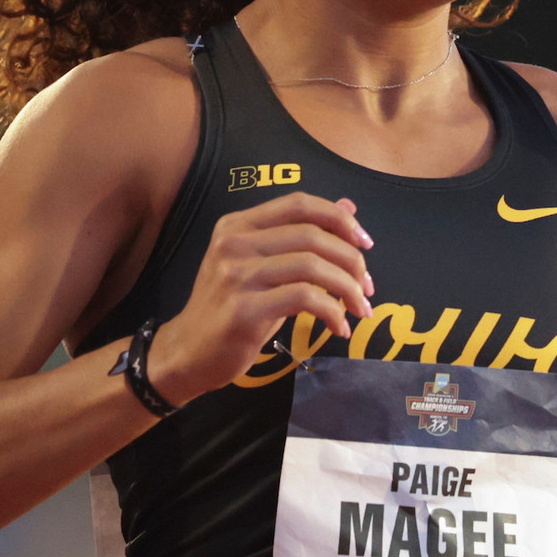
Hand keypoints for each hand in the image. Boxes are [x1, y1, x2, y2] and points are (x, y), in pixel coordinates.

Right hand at [150, 192, 375, 404]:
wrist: (188, 353)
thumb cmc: (232, 308)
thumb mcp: (263, 265)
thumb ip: (300, 236)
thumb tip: (347, 205)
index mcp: (237, 225)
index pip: (299, 204)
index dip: (339, 218)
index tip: (365, 242)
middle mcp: (233, 243)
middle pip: (312, 235)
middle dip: (351, 259)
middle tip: (368, 286)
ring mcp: (236, 276)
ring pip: (312, 266)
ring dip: (348, 287)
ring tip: (360, 308)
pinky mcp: (243, 309)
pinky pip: (304, 298)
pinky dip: (332, 312)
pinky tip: (339, 327)